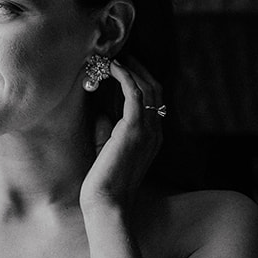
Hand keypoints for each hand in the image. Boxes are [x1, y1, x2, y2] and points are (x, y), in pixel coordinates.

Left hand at [79, 55, 164, 215]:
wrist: (108, 203)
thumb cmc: (104, 182)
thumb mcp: (108, 150)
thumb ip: (109, 130)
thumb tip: (101, 111)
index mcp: (153, 138)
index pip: (155, 101)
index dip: (142, 80)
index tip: (125, 67)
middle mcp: (155, 132)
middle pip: (156, 89)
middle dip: (139, 69)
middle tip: (122, 54)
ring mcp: (148, 130)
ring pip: (148, 87)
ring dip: (131, 69)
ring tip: (115, 57)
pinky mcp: (133, 129)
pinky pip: (134, 93)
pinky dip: (124, 76)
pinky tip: (112, 67)